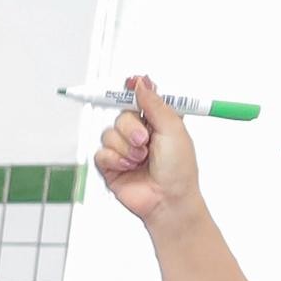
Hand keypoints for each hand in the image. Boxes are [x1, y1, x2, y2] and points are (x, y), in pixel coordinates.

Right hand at [93, 77, 206, 232]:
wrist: (168, 199)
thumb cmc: (179, 169)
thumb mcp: (173, 127)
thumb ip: (154, 102)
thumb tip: (140, 81)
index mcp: (157, 121)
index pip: (140, 99)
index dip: (133, 91)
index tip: (129, 83)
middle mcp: (140, 133)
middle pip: (121, 114)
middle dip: (131, 127)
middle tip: (144, 140)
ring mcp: (124, 149)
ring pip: (109, 132)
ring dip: (125, 146)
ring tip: (140, 159)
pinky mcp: (111, 165)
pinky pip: (101, 151)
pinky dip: (115, 159)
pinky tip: (128, 167)